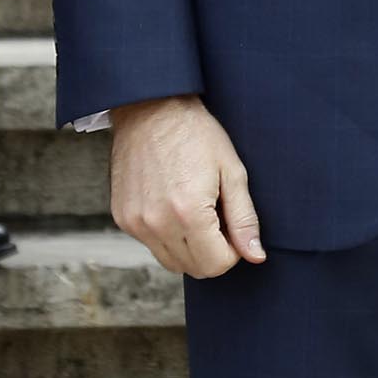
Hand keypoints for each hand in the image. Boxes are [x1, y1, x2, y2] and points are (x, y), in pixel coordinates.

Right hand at [111, 96, 264, 278]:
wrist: (150, 109)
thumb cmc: (196, 134)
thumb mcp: (231, 171)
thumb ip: (244, 219)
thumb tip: (255, 255)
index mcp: (188, 213)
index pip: (216, 265)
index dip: (232, 251)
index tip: (233, 227)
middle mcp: (156, 223)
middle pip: (194, 268)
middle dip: (213, 252)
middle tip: (217, 218)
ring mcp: (134, 223)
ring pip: (171, 262)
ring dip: (190, 248)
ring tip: (196, 212)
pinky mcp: (122, 217)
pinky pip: (151, 245)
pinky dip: (168, 236)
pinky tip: (174, 206)